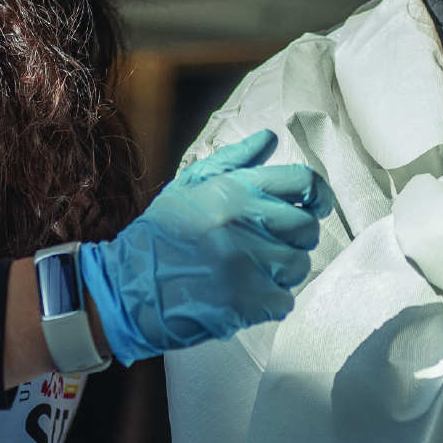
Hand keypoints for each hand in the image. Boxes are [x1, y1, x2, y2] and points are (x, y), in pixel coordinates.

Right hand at [80, 131, 336, 365]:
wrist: (123, 288)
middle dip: (294, 241)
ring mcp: (245, 263)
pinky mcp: (243, 300)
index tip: (315, 208)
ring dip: (279, 274)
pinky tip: (241, 297)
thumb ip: (232, 162)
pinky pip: (283, 301)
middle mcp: (242, 223)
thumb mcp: (186, 188)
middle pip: (307, 230)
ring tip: (247, 274)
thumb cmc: (157, 237)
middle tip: (267, 249)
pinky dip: (267, 303)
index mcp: (232, 191)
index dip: (319, 196)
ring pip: (297, 267)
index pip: (304, 183)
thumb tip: (269, 138)